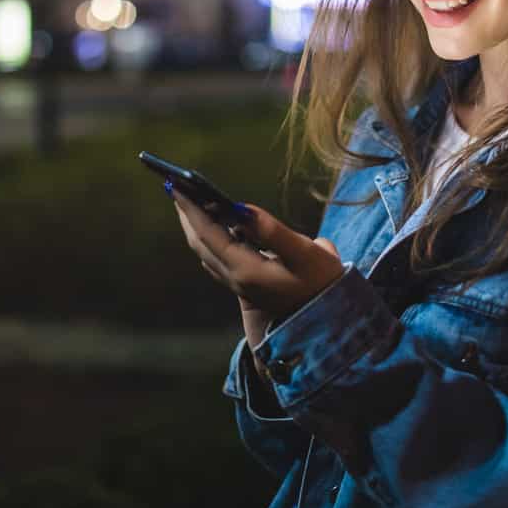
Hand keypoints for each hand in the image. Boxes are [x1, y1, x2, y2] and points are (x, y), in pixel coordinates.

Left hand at [169, 188, 342, 348]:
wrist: (330, 320)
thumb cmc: (321, 284)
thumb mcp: (304, 254)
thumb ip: (272, 231)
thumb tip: (243, 209)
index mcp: (244, 270)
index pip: (208, 235)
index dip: (191, 210)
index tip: (177, 187)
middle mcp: (235, 279)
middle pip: (201, 243)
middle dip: (188, 216)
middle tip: (177, 188)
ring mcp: (240, 284)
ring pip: (207, 252)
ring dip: (197, 226)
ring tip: (193, 202)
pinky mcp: (247, 286)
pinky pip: (219, 258)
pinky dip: (212, 238)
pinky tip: (220, 226)